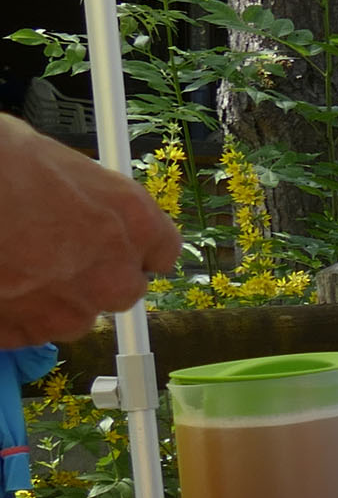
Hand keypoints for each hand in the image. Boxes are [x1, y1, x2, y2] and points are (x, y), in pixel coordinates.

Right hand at [0, 120, 180, 339]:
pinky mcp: (30, 332)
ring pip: (75, 314)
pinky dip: (17, 313)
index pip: (161, 251)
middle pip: (122, 289)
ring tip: (14, 263)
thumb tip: (82, 204)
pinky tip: (0, 281)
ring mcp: (73, 309)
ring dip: (52, 297)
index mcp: (136, 221)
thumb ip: (89, 199)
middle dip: (93, 277)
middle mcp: (115, 273)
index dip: (132, 248)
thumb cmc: (6, 166)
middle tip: (52, 254)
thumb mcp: (64, 166)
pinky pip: (31, 329)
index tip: (113, 246)